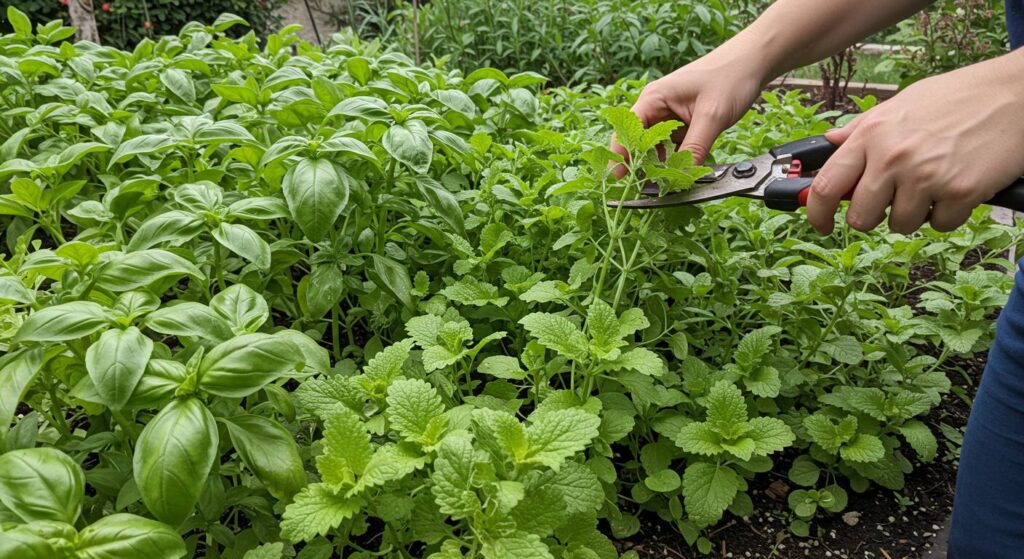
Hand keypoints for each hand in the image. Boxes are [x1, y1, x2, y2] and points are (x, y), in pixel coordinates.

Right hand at [610, 47, 765, 173]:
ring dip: (662, 163)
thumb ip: (695, 147)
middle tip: (650, 186)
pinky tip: (683, 170)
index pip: (628, 130)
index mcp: (654, 98)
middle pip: (640, 141)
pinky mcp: (683, 122)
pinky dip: (676, 158)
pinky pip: (673, 145)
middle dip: (643, 163)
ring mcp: (670, 115)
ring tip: (668, 181)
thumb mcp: (712, 116)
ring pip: (657, 146)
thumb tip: (682, 176)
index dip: (621, 155)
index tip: (620, 178)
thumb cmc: (730, 76)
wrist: (753, 62)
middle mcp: (657, 106)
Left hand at [808, 51, 1023, 234]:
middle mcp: (893, 157)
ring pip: (900, 224)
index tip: (820, 223)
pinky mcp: (959, 192)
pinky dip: (948, 213)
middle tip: (890, 202)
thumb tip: (830, 143)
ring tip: (932, 184)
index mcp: (872, 134)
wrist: (1016, 93)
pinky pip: (940, 224)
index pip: (826, 186)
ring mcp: (926, 177)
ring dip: (913, 214)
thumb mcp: (901, 103)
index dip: (816, 213)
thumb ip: (862, 128)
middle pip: (861, 217)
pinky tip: (958, 186)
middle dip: (872, 217)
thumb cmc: (958, 97)